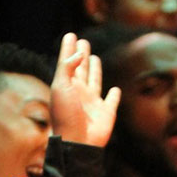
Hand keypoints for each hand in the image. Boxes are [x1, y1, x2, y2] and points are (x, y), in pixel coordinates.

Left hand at [50, 32, 120, 146]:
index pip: (68, 62)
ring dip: (95, 70)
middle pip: (81, 69)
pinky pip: (111, 100)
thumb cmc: (65, 115)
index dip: (69, 48)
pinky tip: (115, 89)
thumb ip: (67, 67)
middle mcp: (79, 91)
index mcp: (67, 85)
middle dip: (82, 55)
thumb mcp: (61, 86)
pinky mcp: (106, 112)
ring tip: (94, 58)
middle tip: (83, 42)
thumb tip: (79, 53)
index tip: (71, 35)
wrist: (77, 141)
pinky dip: (114, 95)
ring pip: (95, 81)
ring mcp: (93, 102)